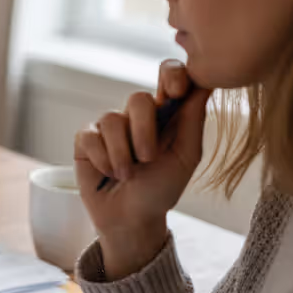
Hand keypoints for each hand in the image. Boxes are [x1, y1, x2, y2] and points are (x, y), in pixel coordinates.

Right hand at [73, 60, 210, 279]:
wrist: (131, 218)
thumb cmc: (161, 189)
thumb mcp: (186, 157)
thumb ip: (193, 120)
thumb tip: (207, 83)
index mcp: (165, 114)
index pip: (168, 75)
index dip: (171, 75)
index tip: (175, 92)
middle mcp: (136, 116)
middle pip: (137, 98)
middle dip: (144, 131)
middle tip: (148, 158)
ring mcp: (109, 127)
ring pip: (112, 120)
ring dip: (122, 154)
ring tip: (127, 175)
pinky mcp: (86, 140)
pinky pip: (90, 136)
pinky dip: (102, 158)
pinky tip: (108, 172)